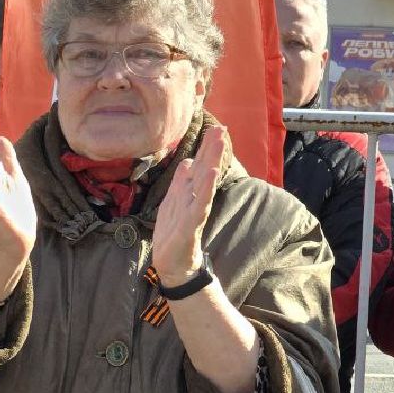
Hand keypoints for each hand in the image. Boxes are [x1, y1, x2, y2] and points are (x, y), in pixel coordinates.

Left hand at [153, 124, 225, 286]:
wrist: (172, 265)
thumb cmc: (174, 235)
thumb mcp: (173, 203)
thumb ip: (181, 183)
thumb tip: (188, 162)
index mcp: (189, 193)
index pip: (200, 166)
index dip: (206, 148)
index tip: (215, 127)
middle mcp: (195, 199)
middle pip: (205, 170)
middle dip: (212, 149)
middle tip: (222, 128)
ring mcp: (194, 210)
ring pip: (204, 182)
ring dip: (211, 161)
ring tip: (218, 143)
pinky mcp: (191, 224)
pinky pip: (200, 203)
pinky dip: (205, 189)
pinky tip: (212, 174)